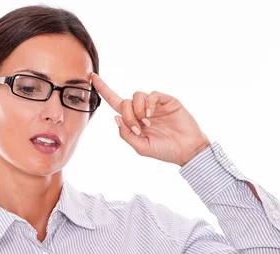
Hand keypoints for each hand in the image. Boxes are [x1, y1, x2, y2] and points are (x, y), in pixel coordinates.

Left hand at [90, 73, 210, 165]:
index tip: (92, 77)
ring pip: (136, 96)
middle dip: (127, 116)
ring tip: (147, 123)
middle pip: (124, 102)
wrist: (186, 150)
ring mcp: (155, 105)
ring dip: (137, 110)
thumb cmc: (164, 150)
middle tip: (138, 128)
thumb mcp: (140, 147)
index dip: (104, 90)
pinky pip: (152, 95)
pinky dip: (148, 104)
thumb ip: (126, 133)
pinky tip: (151, 115)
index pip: (115, 103)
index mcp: (134, 121)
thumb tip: (115, 117)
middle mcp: (143, 110)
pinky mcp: (167, 101)